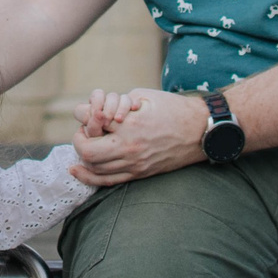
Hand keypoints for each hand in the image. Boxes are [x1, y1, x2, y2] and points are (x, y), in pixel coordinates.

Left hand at [70, 88, 207, 186]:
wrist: (200, 131)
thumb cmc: (172, 108)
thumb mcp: (143, 96)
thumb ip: (116, 103)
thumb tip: (92, 110)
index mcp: (131, 124)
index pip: (92, 121)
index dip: (83, 115)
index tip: (85, 113)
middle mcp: (131, 147)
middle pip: (88, 151)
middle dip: (79, 140)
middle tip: (83, 132)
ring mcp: (135, 164)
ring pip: (95, 169)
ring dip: (83, 157)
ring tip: (84, 146)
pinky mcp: (140, 174)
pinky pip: (108, 182)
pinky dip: (89, 178)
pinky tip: (77, 171)